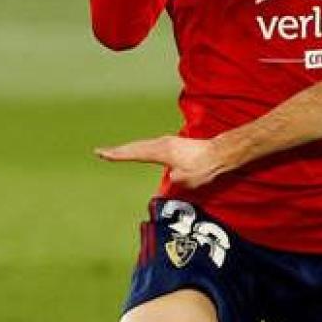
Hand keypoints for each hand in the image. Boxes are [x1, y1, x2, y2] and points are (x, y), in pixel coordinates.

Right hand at [96, 134, 226, 187]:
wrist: (220, 154)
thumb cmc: (204, 167)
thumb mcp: (186, 178)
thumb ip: (175, 179)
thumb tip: (171, 177)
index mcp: (161, 151)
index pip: (134, 153)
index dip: (117, 154)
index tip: (101, 153)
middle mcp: (162, 143)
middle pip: (135, 147)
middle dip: (118, 150)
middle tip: (100, 151)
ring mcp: (169, 142)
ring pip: (143, 146)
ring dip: (129, 149)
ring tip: (116, 152)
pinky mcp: (175, 144)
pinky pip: (151, 147)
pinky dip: (141, 149)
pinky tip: (140, 152)